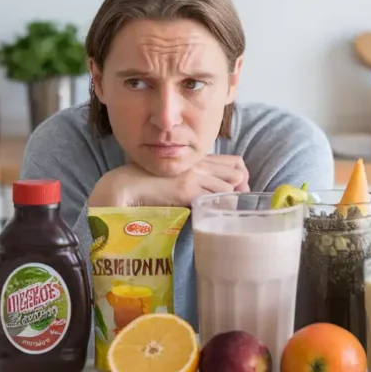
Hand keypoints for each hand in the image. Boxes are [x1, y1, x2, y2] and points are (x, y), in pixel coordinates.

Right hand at [89, 155, 248, 207]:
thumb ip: (194, 180)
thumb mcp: (176, 176)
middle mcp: (199, 163)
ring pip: (229, 187)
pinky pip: (214, 198)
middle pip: (237, 173)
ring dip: (229, 200)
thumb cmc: (149, 184)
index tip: (239, 191)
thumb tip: (212, 195)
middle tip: (236, 203)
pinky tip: (212, 213)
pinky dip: (217, 207)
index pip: (235, 161)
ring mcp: (194, 176)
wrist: (128, 185)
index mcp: (197, 158)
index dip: (242, 176)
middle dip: (241, 190)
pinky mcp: (187, 189)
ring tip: (222, 210)